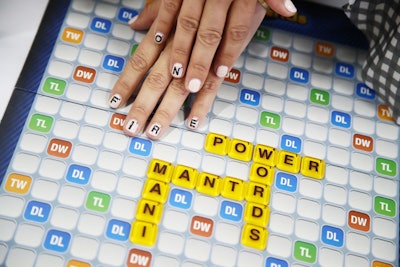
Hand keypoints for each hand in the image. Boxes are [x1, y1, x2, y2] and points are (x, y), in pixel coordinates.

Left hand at [108, 0, 296, 138]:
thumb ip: (155, 15)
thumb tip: (135, 25)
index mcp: (167, 30)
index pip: (140, 60)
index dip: (127, 82)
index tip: (114, 102)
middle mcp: (180, 43)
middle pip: (156, 78)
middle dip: (142, 105)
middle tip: (130, 128)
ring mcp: (203, 52)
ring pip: (181, 85)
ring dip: (168, 109)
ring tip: (155, 130)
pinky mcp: (225, 56)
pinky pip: (213, 83)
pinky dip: (203, 102)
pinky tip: (193, 120)